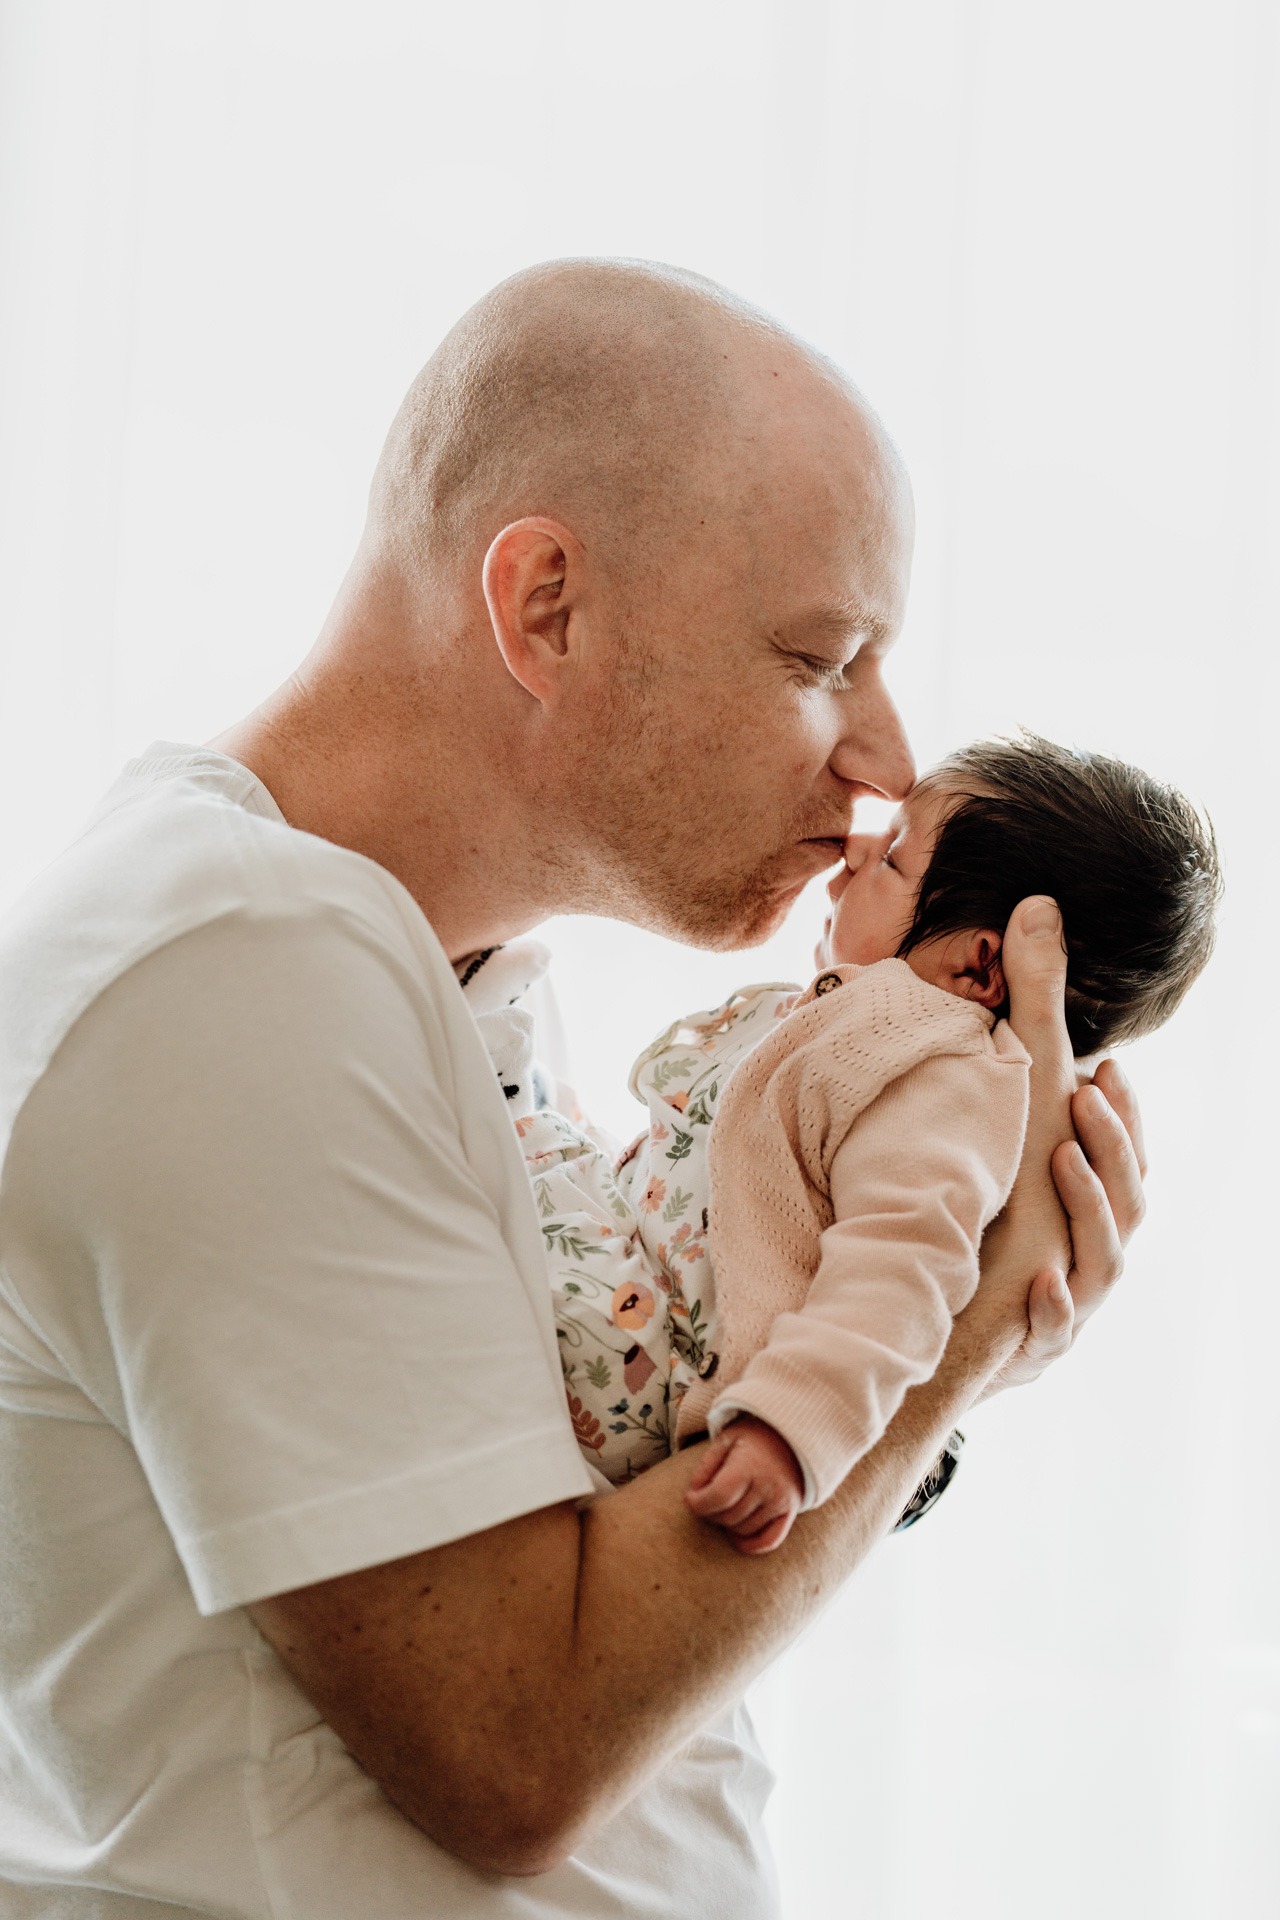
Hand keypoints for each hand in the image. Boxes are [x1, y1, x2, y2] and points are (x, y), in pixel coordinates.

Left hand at [684, 1415, 804, 1553]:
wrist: (792, 1434)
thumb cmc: (753, 1436)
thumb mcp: (725, 1440)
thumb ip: (706, 1467)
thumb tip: (693, 1496)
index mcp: (750, 1465)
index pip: (718, 1497)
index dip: (698, 1503)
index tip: (689, 1498)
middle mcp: (769, 1486)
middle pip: (728, 1516)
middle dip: (710, 1512)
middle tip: (706, 1499)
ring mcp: (782, 1502)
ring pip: (744, 1529)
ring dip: (727, 1524)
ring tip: (723, 1506)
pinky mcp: (790, 1512)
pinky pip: (769, 1541)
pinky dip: (750, 1544)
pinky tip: (736, 1535)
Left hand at [976, 898, 1147, 1397]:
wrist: (952, 1300)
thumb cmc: (998, 1184)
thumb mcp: (1013, 1097)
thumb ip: (1032, 1003)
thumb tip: (1038, 901)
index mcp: (1096, 1190)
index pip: (1124, 1150)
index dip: (1118, 1110)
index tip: (1100, 1067)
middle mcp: (1097, 1244)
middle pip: (1127, 1200)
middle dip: (1111, 1147)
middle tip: (1084, 1098)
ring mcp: (1074, 1297)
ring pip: (1103, 1261)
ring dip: (1089, 1210)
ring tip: (1060, 1161)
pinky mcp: (1037, 1344)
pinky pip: (1055, 1332)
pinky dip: (1055, 1311)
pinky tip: (1041, 1285)